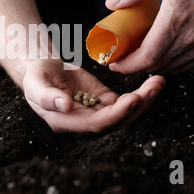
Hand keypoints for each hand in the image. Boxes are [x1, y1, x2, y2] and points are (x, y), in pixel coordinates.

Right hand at [22, 59, 165, 132]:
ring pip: (124, 113)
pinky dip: (140, 95)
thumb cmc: (36, 77)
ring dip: (144, 101)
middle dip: (138, 107)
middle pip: (116, 122)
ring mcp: (95, 112)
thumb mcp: (35, 83)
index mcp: (66, 122)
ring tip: (158, 83)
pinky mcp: (103, 101)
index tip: (133, 100)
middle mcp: (84, 122)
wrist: (43, 69)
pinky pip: (125, 102)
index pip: (96, 124)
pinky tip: (151, 83)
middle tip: (153, 87)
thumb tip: (64, 106)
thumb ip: (47, 97)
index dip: (116, 115)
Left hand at [105, 0, 193, 73]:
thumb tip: (111, 3)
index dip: (127, 64)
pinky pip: (186, 66)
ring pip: (170, 68)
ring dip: (151, 66)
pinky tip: (161, 55)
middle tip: (122, 59)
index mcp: (175, 19)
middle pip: (156, 65)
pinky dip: (170, 65)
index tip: (113, 63)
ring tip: (138, 56)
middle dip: (134, 66)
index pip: (147, 56)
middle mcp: (191, 37)